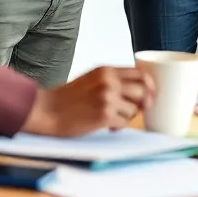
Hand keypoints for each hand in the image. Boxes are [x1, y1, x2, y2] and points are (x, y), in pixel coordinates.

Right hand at [21, 67, 154, 136]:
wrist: (47, 111)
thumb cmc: (68, 98)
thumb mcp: (91, 79)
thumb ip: (112, 80)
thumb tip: (140, 90)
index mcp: (106, 70)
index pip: (140, 73)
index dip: (149, 85)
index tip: (150, 95)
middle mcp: (109, 81)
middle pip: (143, 91)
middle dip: (142, 103)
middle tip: (134, 110)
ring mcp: (107, 98)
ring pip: (134, 109)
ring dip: (127, 116)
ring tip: (113, 118)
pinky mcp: (104, 115)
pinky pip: (124, 123)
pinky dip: (119, 127)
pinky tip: (108, 126)